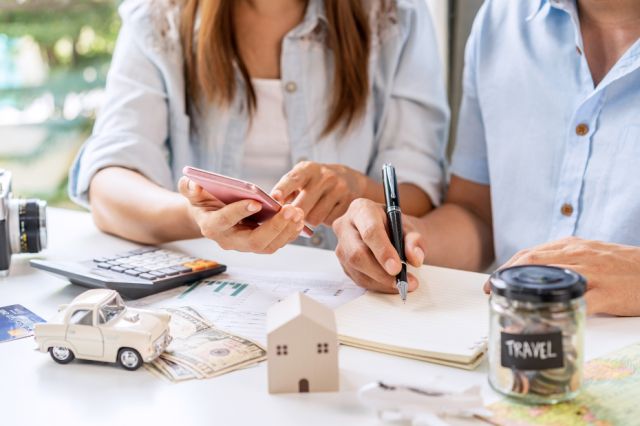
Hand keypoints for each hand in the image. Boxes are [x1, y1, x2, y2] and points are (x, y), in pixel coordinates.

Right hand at [179, 177, 303, 253]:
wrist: (210, 214)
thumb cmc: (203, 200)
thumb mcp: (192, 191)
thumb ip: (189, 187)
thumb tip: (193, 183)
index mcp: (211, 226)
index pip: (225, 222)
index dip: (239, 212)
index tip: (256, 201)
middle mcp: (229, 241)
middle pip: (254, 241)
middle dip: (274, 226)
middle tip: (290, 209)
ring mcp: (245, 245)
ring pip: (269, 245)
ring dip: (286, 230)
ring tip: (299, 212)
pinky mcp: (259, 244)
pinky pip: (276, 243)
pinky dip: (289, 232)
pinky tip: (299, 218)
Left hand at [271, 161, 367, 226]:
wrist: (350, 180)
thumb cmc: (317, 182)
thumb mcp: (302, 179)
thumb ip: (286, 191)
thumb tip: (270, 209)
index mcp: (308, 169)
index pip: (293, 179)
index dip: (283, 189)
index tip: (274, 198)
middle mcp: (325, 176)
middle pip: (302, 206)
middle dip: (294, 215)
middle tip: (293, 216)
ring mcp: (339, 189)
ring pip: (314, 218)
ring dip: (310, 220)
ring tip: (313, 211)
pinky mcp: (349, 202)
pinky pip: (328, 222)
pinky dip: (325, 221)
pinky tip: (327, 211)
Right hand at [333, 198, 425, 292]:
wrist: (387, 232)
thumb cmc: (396, 227)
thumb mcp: (409, 228)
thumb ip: (414, 240)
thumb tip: (415, 258)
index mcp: (362, 209)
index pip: (370, 232)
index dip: (383, 251)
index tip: (397, 268)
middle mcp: (345, 226)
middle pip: (357, 253)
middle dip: (380, 272)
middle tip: (402, 281)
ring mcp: (341, 246)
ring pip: (357, 269)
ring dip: (381, 282)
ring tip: (402, 284)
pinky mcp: (343, 263)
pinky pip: (358, 278)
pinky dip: (377, 285)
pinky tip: (391, 284)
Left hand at [485, 237, 639, 315]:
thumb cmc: (620, 264)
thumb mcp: (588, 252)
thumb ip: (562, 259)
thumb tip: (532, 274)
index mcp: (570, 246)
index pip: (529, 254)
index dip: (506, 268)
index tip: (492, 281)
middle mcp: (578, 255)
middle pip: (532, 263)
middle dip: (507, 278)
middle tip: (492, 293)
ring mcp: (593, 274)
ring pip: (550, 279)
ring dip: (525, 293)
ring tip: (510, 306)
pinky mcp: (608, 294)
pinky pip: (580, 301)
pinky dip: (559, 309)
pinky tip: (545, 319)